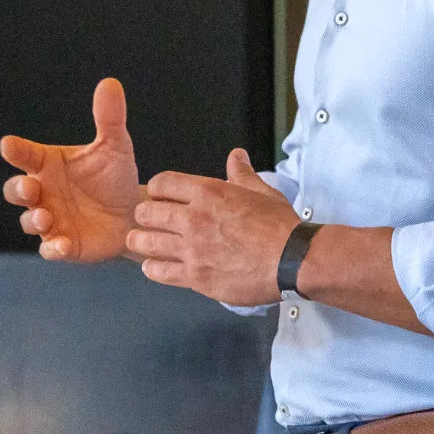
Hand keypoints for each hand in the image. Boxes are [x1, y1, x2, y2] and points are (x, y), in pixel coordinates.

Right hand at [1, 77, 142, 261]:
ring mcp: (51, 220)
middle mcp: (44, 192)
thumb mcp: (115, 146)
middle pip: (16, 191)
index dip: (16, 151)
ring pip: (30, 222)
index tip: (8, 145)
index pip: (26, 155)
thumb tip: (110, 83)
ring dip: (34, 220)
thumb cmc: (115, 176)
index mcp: (49, 164)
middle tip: (30, 188)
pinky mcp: (64, 244)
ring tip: (45, 217)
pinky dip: (54, 248)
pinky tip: (62, 245)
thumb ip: (109, 118)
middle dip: (18, 190)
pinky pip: (51, 249)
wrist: (134, 213)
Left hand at [128, 148, 299, 305]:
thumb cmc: (280, 226)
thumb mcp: (262, 191)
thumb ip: (242, 174)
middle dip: (144, 215)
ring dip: (141, 241)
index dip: (156, 189)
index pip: (162, 183)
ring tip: (142, 242)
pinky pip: (159, 272)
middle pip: (147, 212)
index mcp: (209, 193)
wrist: (292, 260)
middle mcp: (194, 219)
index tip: (158, 196)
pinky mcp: (195, 276)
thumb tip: (236, 156)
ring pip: (146, 243)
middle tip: (148, 220)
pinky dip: (152, 268)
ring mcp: (192, 249)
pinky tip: (154, 266)